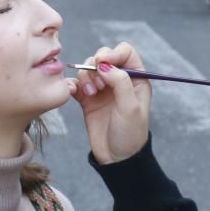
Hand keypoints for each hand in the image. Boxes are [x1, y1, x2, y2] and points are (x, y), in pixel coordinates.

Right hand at [66, 43, 150, 162]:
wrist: (116, 158)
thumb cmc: (130, 134)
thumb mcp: (130, 107)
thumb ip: (120, 82)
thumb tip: (104, 65)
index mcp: (136, 79)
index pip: (125, 52)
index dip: (113, 54)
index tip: (102, 63)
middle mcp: (119, 80)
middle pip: (103, 57)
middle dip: (96, 66)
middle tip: (99, 85)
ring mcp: (102, 89)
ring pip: (88, 69)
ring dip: (85, 77)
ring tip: (91, 95)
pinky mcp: (87, 99)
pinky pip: (76, 83)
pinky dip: (73, 84)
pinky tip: (75, 94)